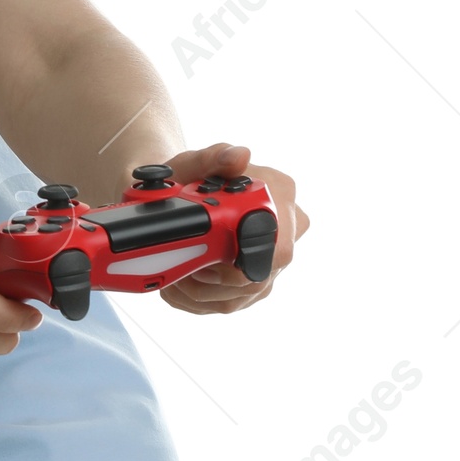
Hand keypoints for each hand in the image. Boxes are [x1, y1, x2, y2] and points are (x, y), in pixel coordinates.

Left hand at [156, 142, 308, 315]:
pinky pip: (227, 303)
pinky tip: (179, 280)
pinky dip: (195, 297)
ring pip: (237, 296)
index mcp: (281, 195)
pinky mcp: (256, 283)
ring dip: (196, 290)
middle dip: (209, 278)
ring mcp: (273, 261)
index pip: (279, 248)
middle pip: (255, 280)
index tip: (203, 254)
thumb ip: (215, 157)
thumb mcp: (193, 162)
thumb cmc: (189, 175)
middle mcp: (287, 231)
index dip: (239, 262)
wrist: (177, 192)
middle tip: (180, 261)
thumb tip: (239, 156)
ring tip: (172, 268)